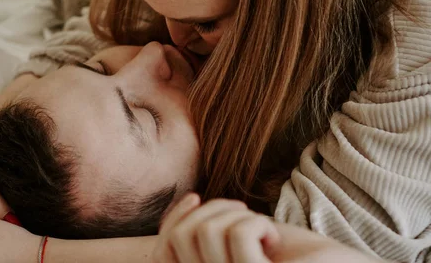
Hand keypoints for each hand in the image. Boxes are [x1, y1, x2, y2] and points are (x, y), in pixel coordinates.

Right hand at [152, 194, 279, 262]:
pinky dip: (258, 224)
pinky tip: (274, 240)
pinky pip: (238, 234)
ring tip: (263, 232)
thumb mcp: (239, 238)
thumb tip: (190, 198)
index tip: (196, 196)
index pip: (163, 252)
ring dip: (239, 218)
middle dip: (213, 211)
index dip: (173, 218)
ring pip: (206, 231)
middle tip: (245, 215)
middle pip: (181, 236)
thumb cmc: (289, 254)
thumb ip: (207, 230)